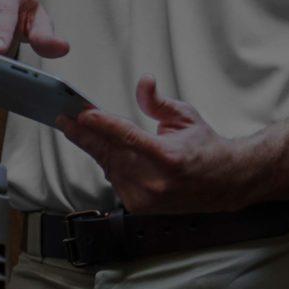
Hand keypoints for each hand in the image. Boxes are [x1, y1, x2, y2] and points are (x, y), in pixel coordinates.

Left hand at [56, 76, 259, 213]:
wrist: (222, 182)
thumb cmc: (204, 147)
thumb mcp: (186, 116)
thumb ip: (158, 102)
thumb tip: (144, 82)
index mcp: (169, 156)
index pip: (127, 136)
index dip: (102, 124)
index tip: (82, 114)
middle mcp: (155, 180)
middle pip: (110, 153)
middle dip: (85, 134)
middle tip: (65, 119)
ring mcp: (146, 197)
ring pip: (109, 167)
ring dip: (98, 149)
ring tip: (83, 130)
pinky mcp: (140, 206)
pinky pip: (115, 180)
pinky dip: (110, 164)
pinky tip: (110, 152)